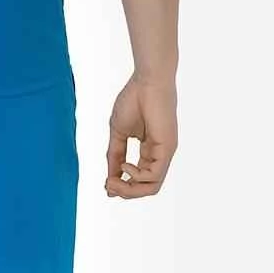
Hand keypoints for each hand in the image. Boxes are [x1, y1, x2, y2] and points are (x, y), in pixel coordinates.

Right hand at [106, 75, 177, 198]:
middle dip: (124, 192)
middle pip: (145, 189)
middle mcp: (159, 155)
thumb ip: (115, 156)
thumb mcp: (118, 134)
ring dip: (129, 190)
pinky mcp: (167, 148)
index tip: (106, 183)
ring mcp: (165, 153)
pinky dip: (136, 177)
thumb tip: (109, 180)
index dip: (122, 186)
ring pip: (151, 187)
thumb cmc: (134, 100)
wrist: (146, 80)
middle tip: (108, 185)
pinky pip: (154, 176)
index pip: (139, 180)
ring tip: (113, 180)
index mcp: (149, 152)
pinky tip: (125, 165)